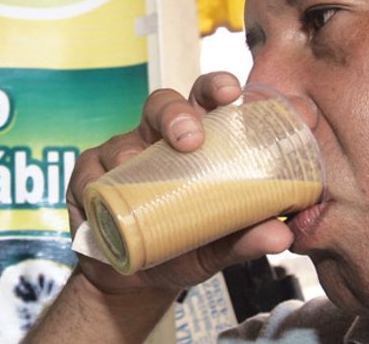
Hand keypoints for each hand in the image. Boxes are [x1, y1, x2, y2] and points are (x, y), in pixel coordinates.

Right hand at [65, 72, 296, 294]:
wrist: (136, 281)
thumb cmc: (183, 247)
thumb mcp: (218, 246)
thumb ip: (247, 237)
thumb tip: (281, 232)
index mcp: (193, 140)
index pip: (204, 100)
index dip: (215, 87)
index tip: (232, 93)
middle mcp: (155, 139)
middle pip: (160, 105)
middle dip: (174, 114)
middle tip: (190, 139)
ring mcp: (117, 157)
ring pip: (120, 142)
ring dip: (129, 153)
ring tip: (137, 173)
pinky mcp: (87, 181)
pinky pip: (87, 175)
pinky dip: (93, 185)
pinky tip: (99, 203)